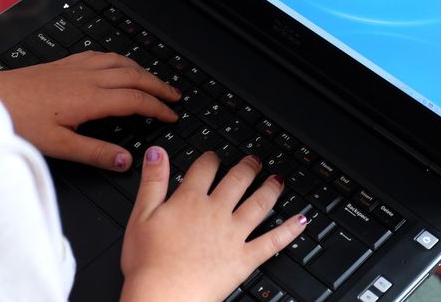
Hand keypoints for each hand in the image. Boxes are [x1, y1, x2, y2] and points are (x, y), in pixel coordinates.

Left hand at [0, 51, 180, 170]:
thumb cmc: (19, 120)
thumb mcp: (58, 145)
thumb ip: (94, 153)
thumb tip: (125, 161)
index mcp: (90, 98)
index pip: (136, 100)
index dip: (158, 107)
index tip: (171, 115)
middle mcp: (87, 78)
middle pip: (135, 76)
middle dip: (159, 85)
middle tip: (175, 95)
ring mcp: (76, 67)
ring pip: (120, 62)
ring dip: (142, 70)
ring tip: (155, 80)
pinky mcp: (65, 63)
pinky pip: (102, 55)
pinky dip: (120, 60)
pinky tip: (118, 64)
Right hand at [120, 149, 306, 301]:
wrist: (164, 296)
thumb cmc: (148, 262)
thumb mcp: (140, 215)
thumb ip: (153, 181)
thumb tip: (157, 152)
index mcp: (190, 200)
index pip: (205, 169)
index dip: (211, 159)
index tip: (214, 156)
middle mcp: (216, 212)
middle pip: (237, 181)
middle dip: (248, 167)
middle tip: (255, 161)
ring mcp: (233, 235)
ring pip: (258, 204)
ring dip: (271, 189)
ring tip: (278, 180)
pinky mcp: (244, 259)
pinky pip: (273, 241)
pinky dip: (289, 230)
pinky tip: (300, 220)